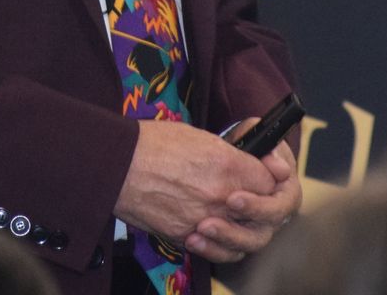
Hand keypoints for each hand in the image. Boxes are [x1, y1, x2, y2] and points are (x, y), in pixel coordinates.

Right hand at [114, 121, 297, 263]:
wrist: (116, 164)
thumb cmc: (151, 143)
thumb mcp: (197, 136)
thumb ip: (227, 154)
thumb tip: (242, 163)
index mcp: (227, 165)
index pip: (270, 181)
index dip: (269, 177)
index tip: (264, 175)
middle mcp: (220, 195)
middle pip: (262, 212)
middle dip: (261, 207)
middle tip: (253, 200)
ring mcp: (203, 219)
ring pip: (243, 239)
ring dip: (243, 231)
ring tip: (234, 221)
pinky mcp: (184, 236)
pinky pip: (213, 249)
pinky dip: (216, 244)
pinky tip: (210, 233)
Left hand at [189, 139, 298, 262]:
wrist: (214, 157)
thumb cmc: (240, 145)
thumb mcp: (252, 134)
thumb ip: (268, 148)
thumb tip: (280, 168)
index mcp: (283, 189)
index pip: (283, 203)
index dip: (260, 204)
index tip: (233, 199)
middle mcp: (271, 212)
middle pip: (263, 230)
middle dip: (237, 226)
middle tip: (211, 218)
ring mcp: (253, 227)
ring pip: (246, 244)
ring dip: (224, 239)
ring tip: (200, 228)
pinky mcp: (234, 237)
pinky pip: (228, 252)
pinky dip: (212, 249)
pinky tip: (193, 240)